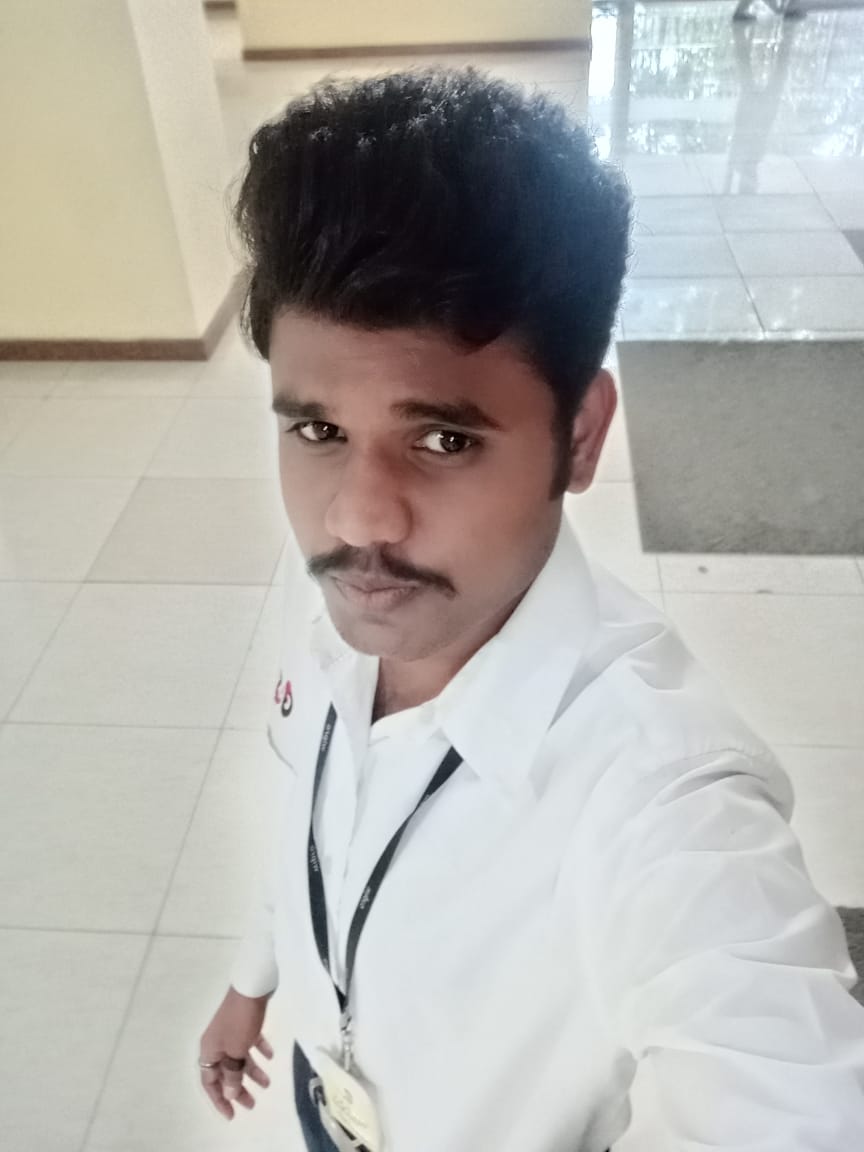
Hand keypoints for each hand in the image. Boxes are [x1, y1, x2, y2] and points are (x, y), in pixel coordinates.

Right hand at [199, 985, 274, 1119]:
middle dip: (238, 1089)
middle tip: (252, 1104)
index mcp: (209, 1051)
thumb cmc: (240, 1021)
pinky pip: (249, 1042)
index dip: (219, 1100)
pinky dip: (258, 1050)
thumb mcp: (236, 1051)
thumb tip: (230, 1093)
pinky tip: (271, 1055)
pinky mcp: (243, 1022)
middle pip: (225, 1072)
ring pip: (239, 1058)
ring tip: (268, 1083)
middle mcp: (216, 1043)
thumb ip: (233, 1074)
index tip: (232, 1114)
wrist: (251, 986)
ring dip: (252, 1071)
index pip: (209, 1082)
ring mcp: (230, 1031)